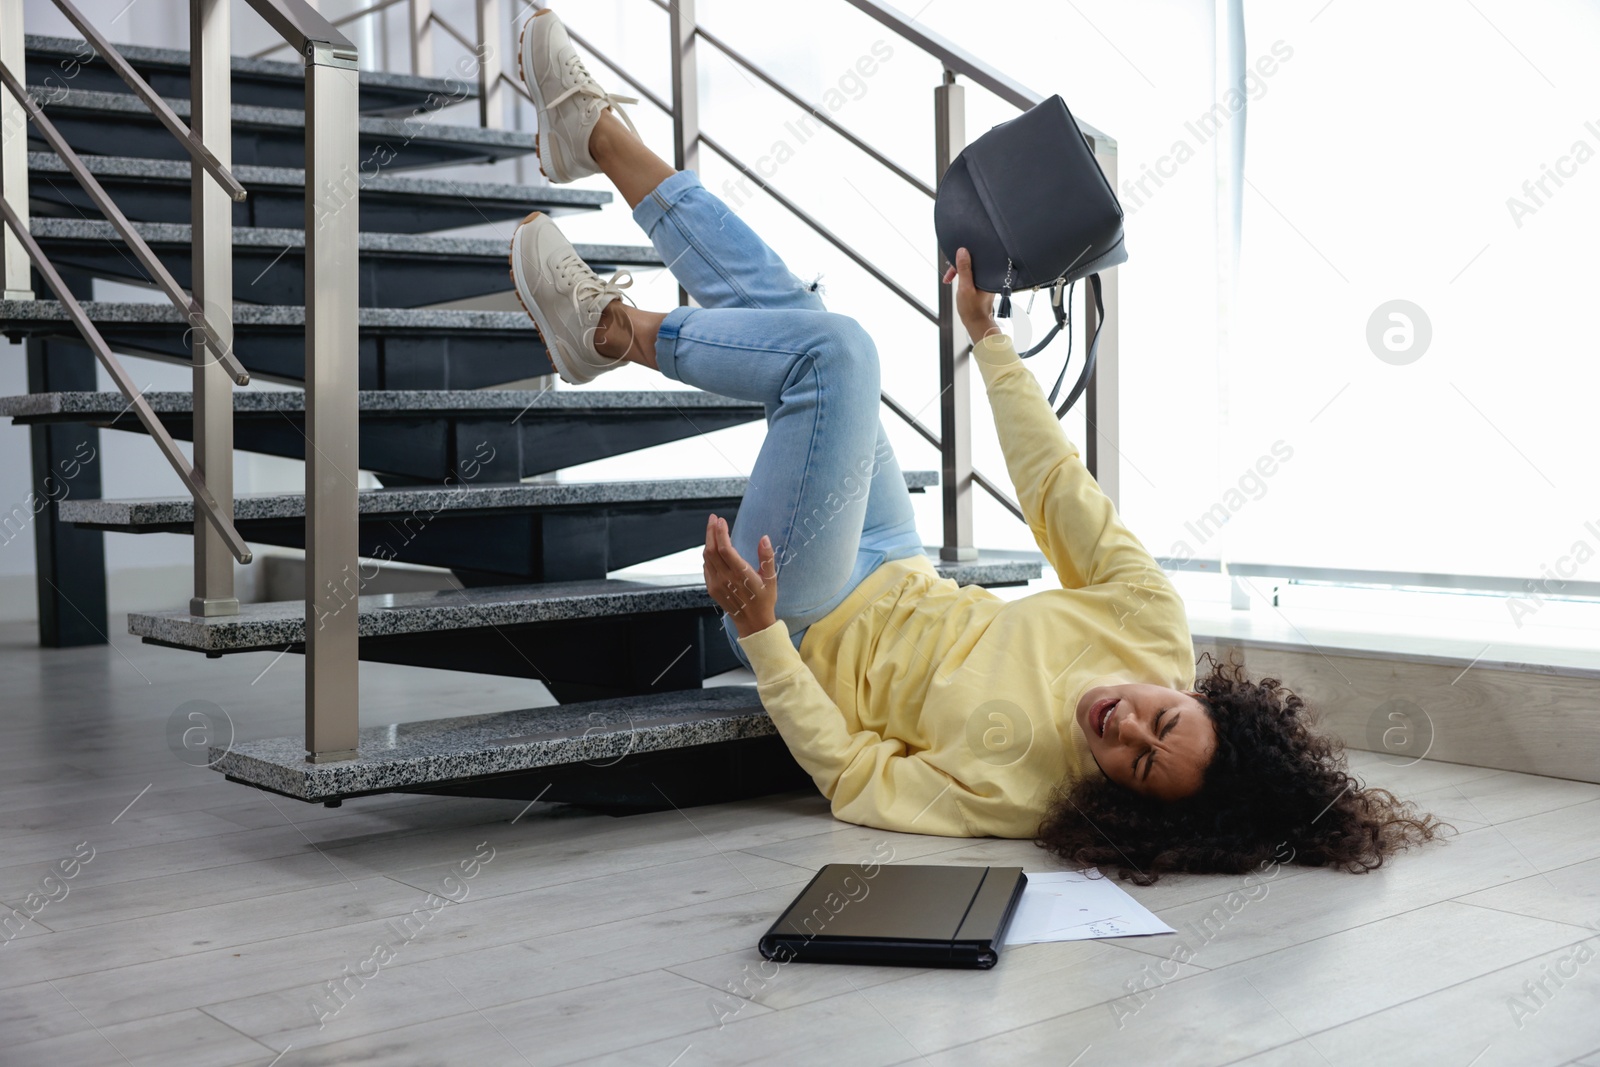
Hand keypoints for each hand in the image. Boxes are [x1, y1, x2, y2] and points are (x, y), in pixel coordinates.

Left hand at [702, 513, 778, 637]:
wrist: (753, 623)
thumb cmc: (764, 600)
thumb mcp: (771, 579)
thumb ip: (767, 558)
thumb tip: (764, 538)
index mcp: (740, 574)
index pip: (725, 548)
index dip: (721, 532)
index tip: (721, 520)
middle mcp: (725, 578)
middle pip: (712, 550)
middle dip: (711, 532)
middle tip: (713, 519)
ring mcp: (716, 584)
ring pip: (707, 558)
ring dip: (708, 542)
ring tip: (713, 529)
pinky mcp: (712, 588)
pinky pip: (706, 567)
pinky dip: (708, 555)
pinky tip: (713, 549)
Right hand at [941, 247, 998, 342]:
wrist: (977, 324)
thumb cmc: (972, 308)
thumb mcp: (965, 287)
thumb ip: (964, 269)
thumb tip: (962, 250)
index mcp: (988, 273)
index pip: (973, 258)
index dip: (960, 261)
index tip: (951, 270)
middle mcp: (989, 275)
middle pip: (971, 263)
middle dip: (957, 268)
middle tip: (948, 278)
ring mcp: (985, 280)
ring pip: (970, 269)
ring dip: (959, 273)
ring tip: (950, 281)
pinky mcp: (982, 285)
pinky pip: (972, 276)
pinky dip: (963, 278)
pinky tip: (958, 284)